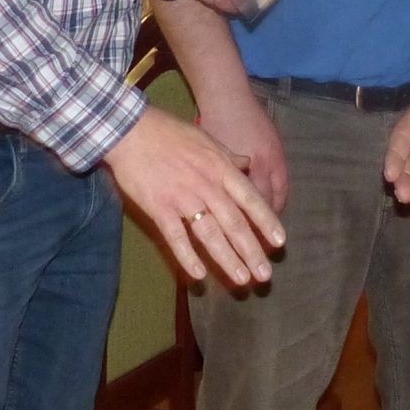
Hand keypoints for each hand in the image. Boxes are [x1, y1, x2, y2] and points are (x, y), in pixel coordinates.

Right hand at [102, 105, 285, 287]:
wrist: (130, 130)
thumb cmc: (168, 132)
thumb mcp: (205, 139)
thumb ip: (228, 156)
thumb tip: (248, 163)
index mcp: (220, 168)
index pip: (250, 199)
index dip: (267, 222)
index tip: (280, 242)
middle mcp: (206, 186)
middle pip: (234, 223)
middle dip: (251, 251)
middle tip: (264, 274)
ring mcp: (182, 198)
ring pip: (210, 234)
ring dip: (227, 259)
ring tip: (242, 279)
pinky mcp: (159, 208)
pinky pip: (176, 237)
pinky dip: (187, 257)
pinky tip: (199, 276)